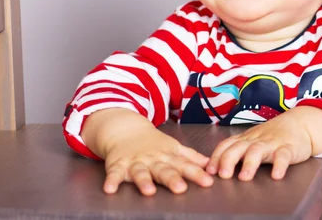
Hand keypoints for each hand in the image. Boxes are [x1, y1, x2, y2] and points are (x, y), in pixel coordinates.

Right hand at [81, 108, 213, 195]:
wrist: (126, 129)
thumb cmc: (153, 144)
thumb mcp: (173, 148)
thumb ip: (191, 158)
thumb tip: (211, 164)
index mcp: (168, 156)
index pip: (184, 166)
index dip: (196, 174)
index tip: (208, 182)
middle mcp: (153, 160)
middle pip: (163, 170)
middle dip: (172, 178)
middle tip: (181, 188)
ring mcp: (135, 162)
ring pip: (140, 172)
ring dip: (144, 181)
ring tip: (148, 191)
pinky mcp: (118, 165)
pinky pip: (114, 173)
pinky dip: (112, 181)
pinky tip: (110, 189)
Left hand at [205, 108, 315, 181]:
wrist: (300, 124)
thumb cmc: (273, 136)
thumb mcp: (253, 141)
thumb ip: (239, 151)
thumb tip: (216, 167)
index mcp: (246, 139)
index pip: (226, 145)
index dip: (217, 156)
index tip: (209, 170)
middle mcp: (256, 140)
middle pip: (238, 147)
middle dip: (228, 160)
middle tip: (222, 175)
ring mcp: (272, 143)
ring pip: (258, 151)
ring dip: (250, 163)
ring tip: (244, 178)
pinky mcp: (289, 148)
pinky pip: (283, 156)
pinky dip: (279, 165)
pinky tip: (276, 176)